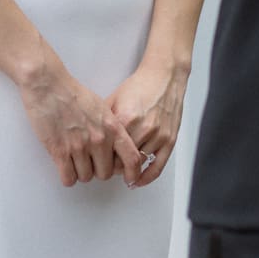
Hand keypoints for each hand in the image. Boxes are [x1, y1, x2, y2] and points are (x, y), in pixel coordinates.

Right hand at [18, 60, 141, 187]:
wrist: (48, 85)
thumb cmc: (73, 93)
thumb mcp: (102, 108)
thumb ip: (111, 129)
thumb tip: (115, 149)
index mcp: (112, 127)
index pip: (133, 158)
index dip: (133, 173)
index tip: (129, 179)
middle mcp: (99, 139)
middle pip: (105, 174)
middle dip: (97, 170)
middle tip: (89, 161)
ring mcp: (79, 146)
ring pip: (85, 177)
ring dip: (80, 172)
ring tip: (74, 158)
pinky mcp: (60, 151)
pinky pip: (68, 178)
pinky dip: (67, 175)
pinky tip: (64, 165)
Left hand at [108, 59, 188, 187]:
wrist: (164, 76)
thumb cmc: (140, 85)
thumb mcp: (115, 98)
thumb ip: (103, 119)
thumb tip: (88, 135)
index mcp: (125, 118)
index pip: (108, 151)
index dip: (100, 158)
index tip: (97, 161)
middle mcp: (143, 128)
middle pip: (122, 161)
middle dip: (112, 166)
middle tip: (107, 167)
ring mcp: (158, 135)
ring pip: (138, 164)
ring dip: (128, 169)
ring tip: (120, 170)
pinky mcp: (170, 139)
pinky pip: (158, 166)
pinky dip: (147, 177)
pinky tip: (138, 181)